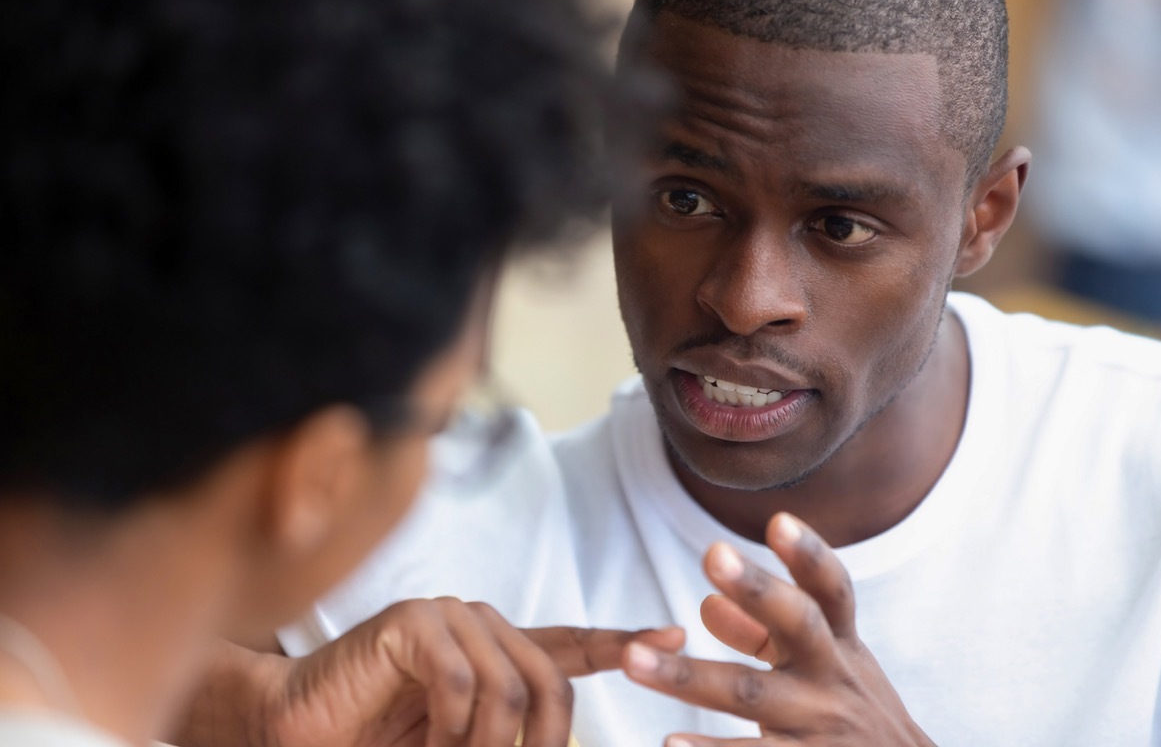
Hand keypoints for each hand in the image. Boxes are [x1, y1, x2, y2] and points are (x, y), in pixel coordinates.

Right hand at [177, 598, 683, 746]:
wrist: (297, 730)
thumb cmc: (378, 741)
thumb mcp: (459, 744)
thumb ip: (505, 739)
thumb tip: (551, 746)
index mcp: (495, 652)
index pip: (568, 644)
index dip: (620, 641)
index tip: (674, 636)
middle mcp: (478, 625)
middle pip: (548, 679)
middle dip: (543, 741)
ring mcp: (446, 617)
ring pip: (508, 685)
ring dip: (484, 745)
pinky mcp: (412, 621)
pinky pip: (460, 680)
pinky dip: (448, 728)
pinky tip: (422, 742)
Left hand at [621, 512, 933, 746]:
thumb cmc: (847, 710)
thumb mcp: (822, 665)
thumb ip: (764, 632)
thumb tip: (707, 604)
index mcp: (839, 643)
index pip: (831, 591)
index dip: (810, 555)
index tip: (779, 521)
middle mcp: (832, 677)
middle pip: (798, 626)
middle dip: (757, 589)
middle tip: (711, 552)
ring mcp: (818, 727)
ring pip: (750, 696)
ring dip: (688, 677)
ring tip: (632, 660)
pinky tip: (669, 743)